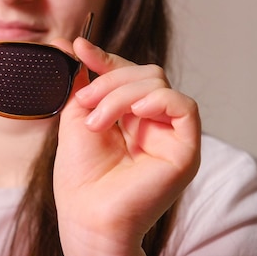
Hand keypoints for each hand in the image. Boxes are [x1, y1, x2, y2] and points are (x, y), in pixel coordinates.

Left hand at [53, 37, 200, 255]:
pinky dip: (156, 99)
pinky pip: (183, 106)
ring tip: (97, 120)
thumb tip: (72, 44)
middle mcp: (152, 122)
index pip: (126, 72)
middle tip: (84, 101)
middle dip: (109, 78)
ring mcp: (169, 134)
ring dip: (121, 93)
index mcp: (128, 115)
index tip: (78, 47)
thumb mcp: (75, 117)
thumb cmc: (80, 176)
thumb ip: (80, 82)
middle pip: (144, 72)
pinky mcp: (185, 148)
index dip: (105, 57)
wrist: (86, 213)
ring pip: (157, 84)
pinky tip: (134, 111)